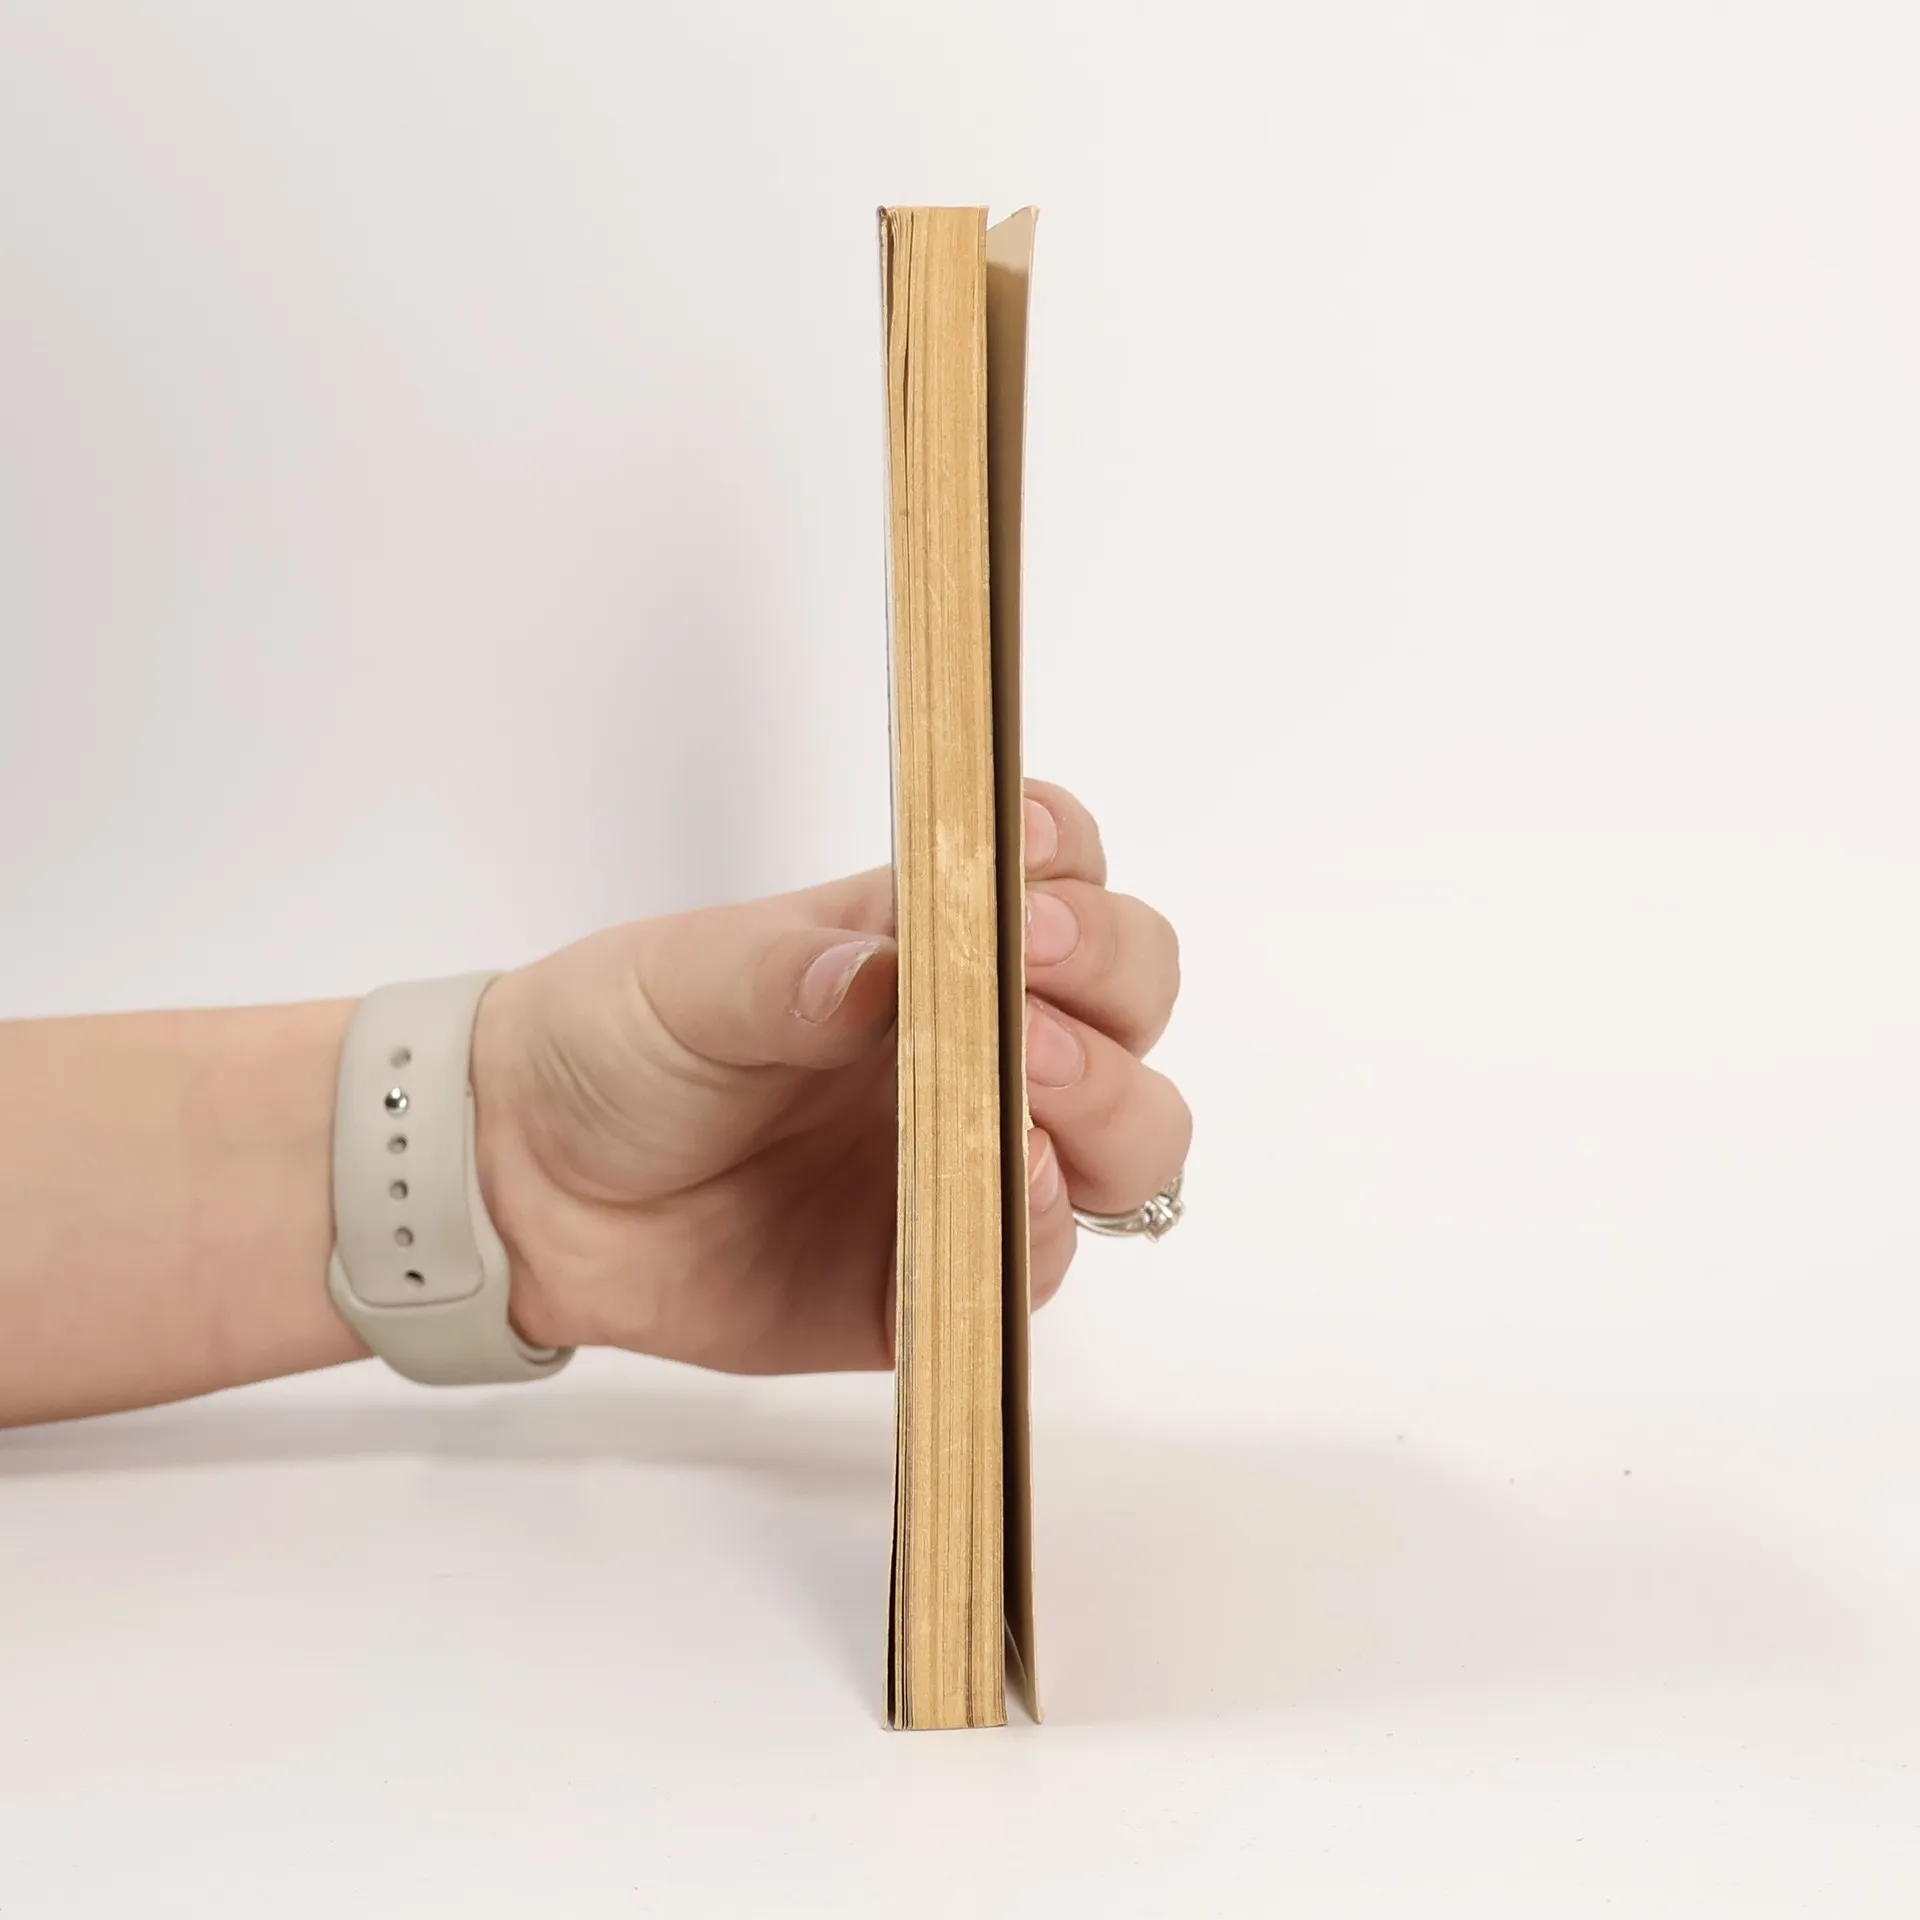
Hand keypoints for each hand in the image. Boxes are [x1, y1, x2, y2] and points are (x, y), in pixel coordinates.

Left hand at [471, 781, 1188, 1372]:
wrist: (529, 1191)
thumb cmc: (614, 1046)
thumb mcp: (685, 980)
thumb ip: (787, 971)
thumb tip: (881, 972)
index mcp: (925, 941)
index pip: (1057, 876)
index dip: (1068, 863)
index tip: (1029, 859)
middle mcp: (976, 1042)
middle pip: (1128, 996)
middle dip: (1110, 979)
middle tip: (1030, 981)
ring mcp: (972, 1157)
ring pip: (1128, 1133)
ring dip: (1108, 1103)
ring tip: (1027, 1087)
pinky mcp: (942, 1268)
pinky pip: (1041, 1257)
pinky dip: (1044, 1221)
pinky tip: (1001, 1185)